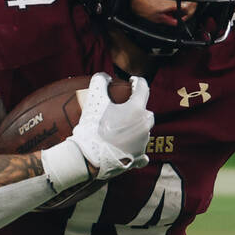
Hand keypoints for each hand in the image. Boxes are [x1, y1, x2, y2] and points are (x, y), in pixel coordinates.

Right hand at [41, 73, 153, 192]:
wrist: (89, 156)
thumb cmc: (93, 126)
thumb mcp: (94, 99)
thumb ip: (100, 82)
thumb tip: (105, 76)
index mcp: (137, 109)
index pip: (143, 88)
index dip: (137, 82)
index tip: (131, 81)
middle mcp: (145, 126)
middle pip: (145, 111)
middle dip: (136, 108)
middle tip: (124, 107)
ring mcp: (143, 143)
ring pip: (143, 130)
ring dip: (134, 127)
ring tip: (120, 128)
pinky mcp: (138, 158)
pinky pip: (142, 152)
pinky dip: (137, 148)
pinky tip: (131, 147)